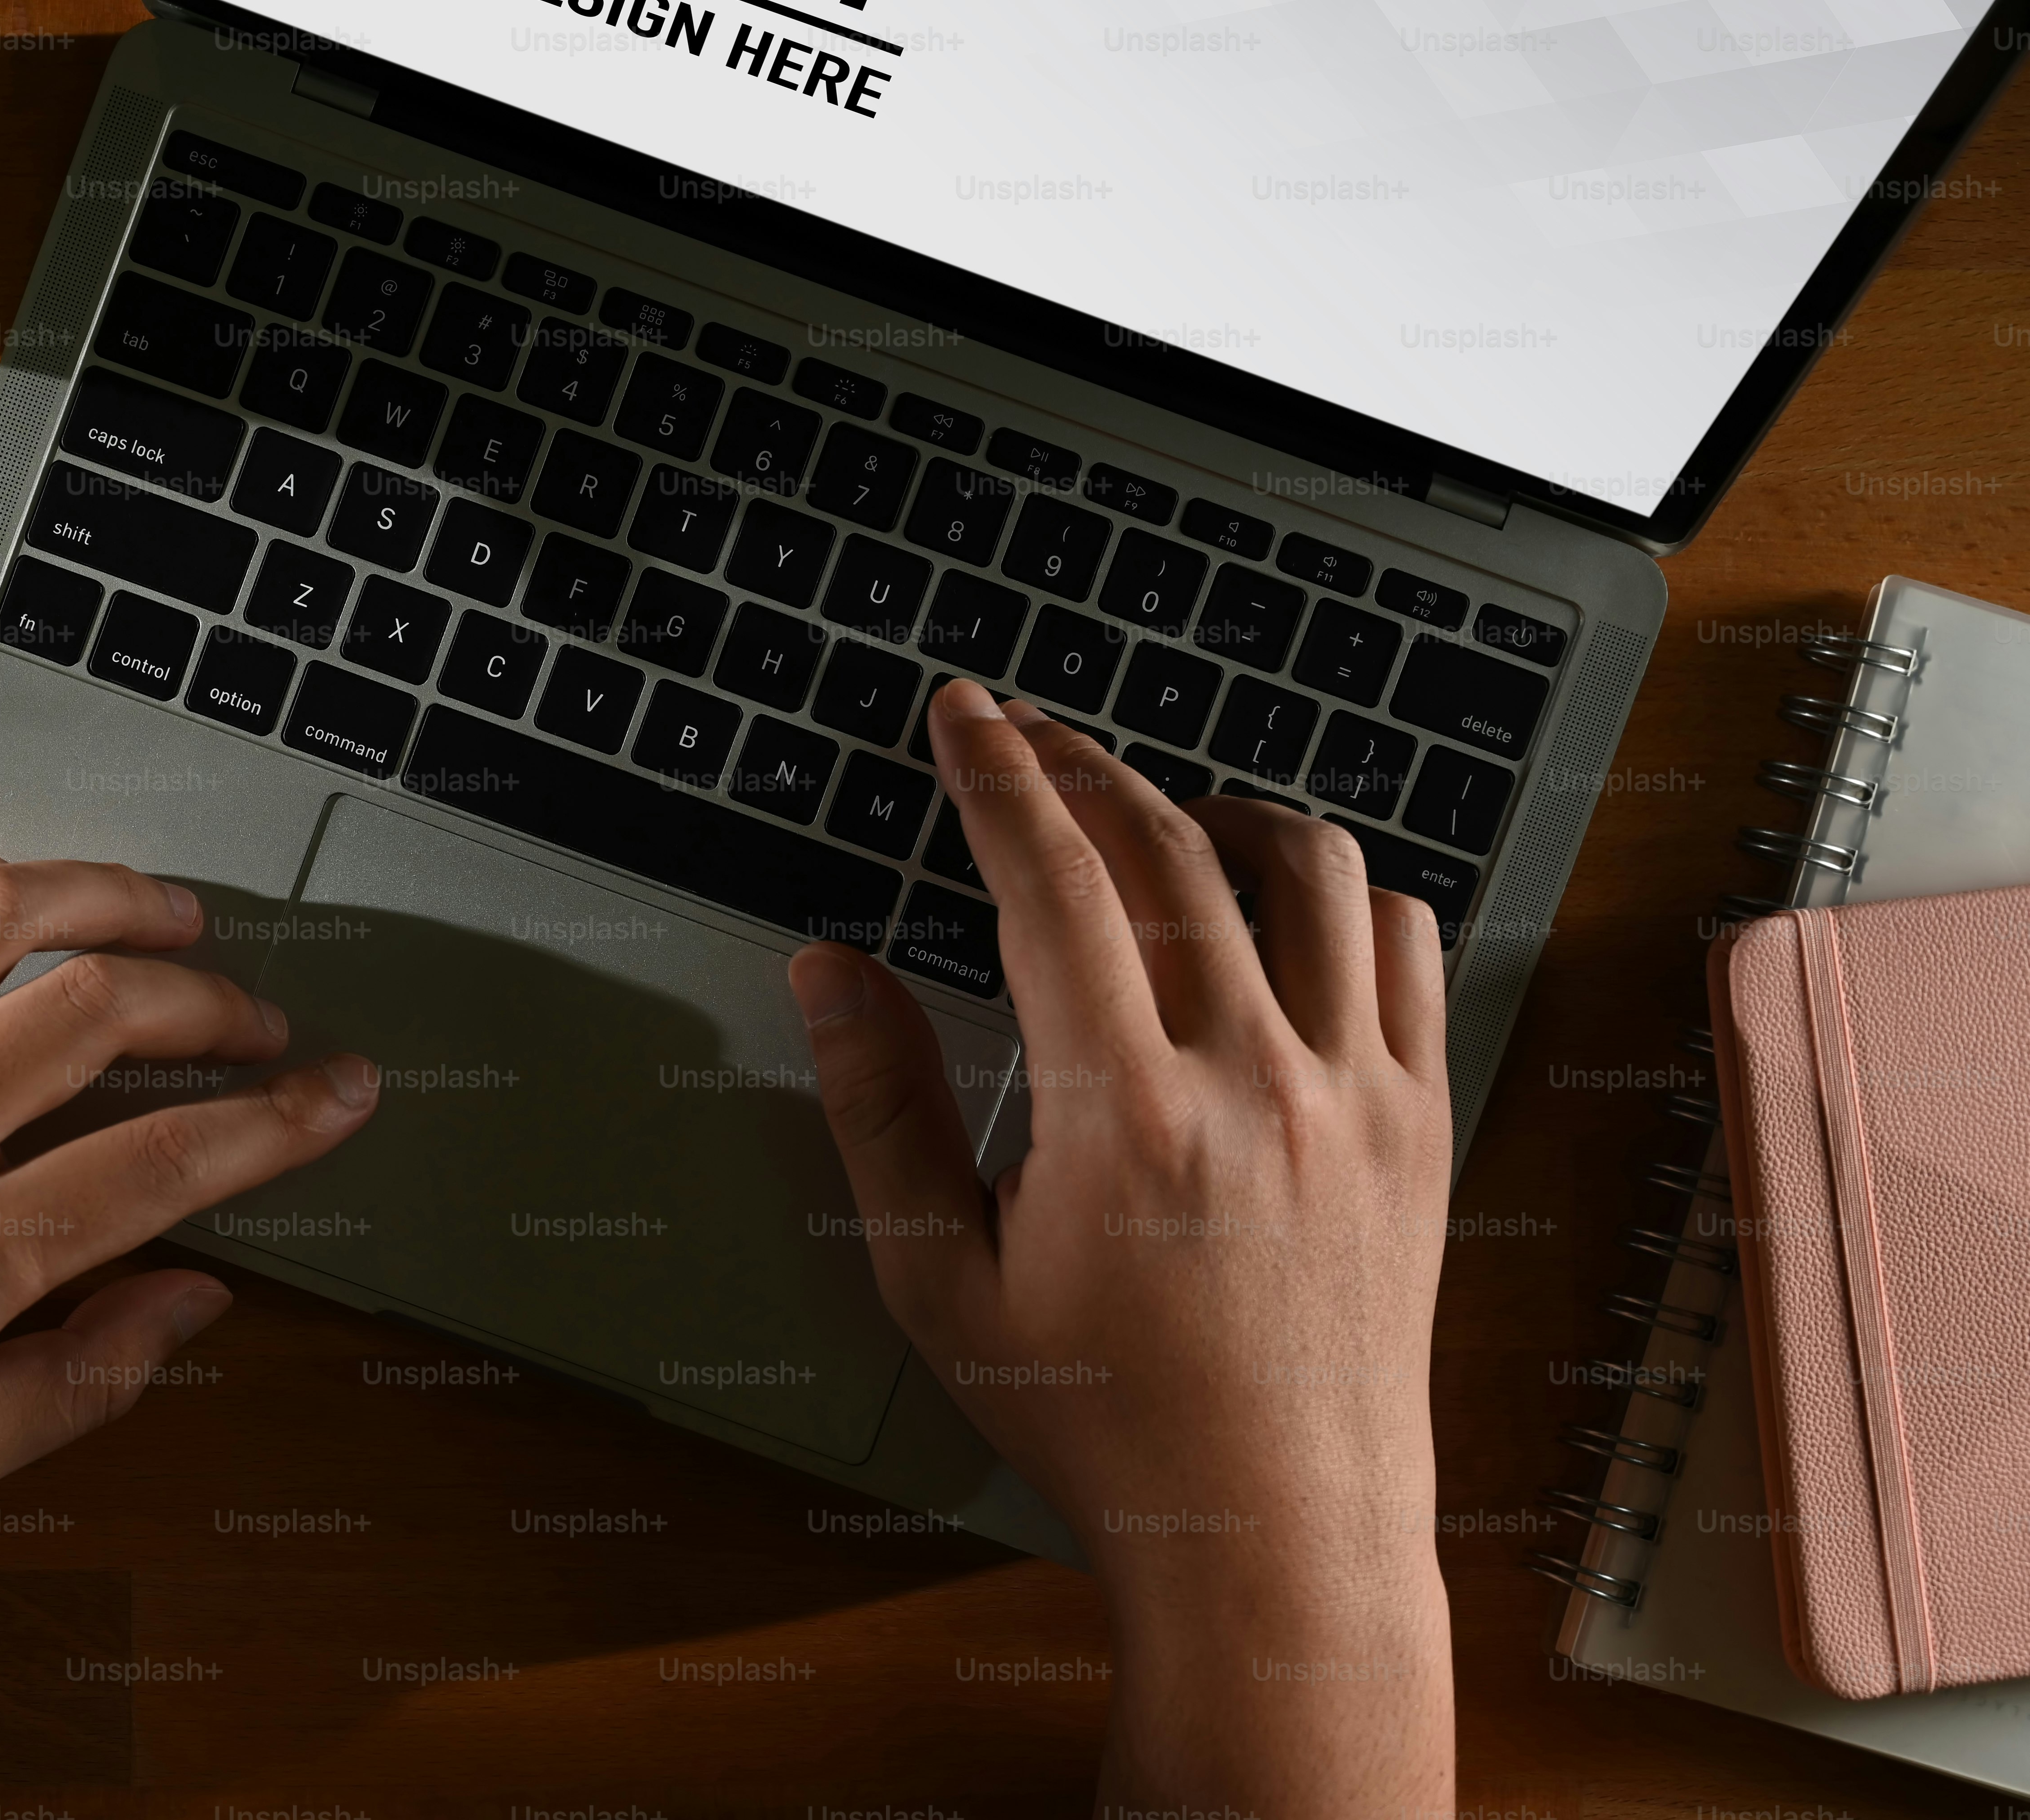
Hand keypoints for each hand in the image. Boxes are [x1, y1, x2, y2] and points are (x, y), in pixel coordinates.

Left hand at [0, 838, 380, 1524]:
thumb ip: (78, 1384)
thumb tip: (195, 1299)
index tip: (339, 1091)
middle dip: (210, 1003)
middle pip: (98, 1012)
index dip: (275, 1123)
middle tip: (253, 1019)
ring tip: (168, 913)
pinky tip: (12, 886)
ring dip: (106, 896)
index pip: (161, 1164)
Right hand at [789, 681, 1454, 1814]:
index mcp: (1126, 1118)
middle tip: (1029, 740)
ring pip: (1315, 869)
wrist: (1276, 1538)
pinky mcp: (1422, 1127)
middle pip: (1171, 851)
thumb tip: (829, 969)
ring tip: (1162, 815)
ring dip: (1223, 810)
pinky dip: (1347, 894)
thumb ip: (881, 1111)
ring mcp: (1358, 1097)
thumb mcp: (942, 1283)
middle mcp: (1257, 1083)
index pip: (1051, 882)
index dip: (998, 776)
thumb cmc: (1098, 1424)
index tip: (965, 713)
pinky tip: (1284, 908)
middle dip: (1085, 768)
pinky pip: (1410, 951)